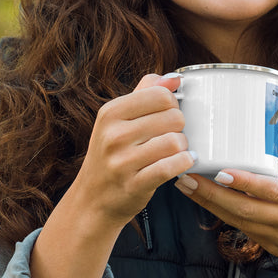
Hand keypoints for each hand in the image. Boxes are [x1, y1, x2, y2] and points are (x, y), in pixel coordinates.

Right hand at [72, 73, 195, 232]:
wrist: (93, 200)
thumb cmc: (112, 155)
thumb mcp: (118, 120)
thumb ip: (146, 93)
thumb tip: (174, 77)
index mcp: (110, 113)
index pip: (160, 95)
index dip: (172, 104)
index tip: (167, 115)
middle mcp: (113, 135)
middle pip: (173, 117)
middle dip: (180, 127)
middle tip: (172, 135)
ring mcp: (122, 162)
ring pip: (175, 141)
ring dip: (183, 147)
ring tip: (176, 151)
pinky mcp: (134, 185)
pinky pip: (171, 167)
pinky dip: (184, 163)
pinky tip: (183, 162)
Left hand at [174, 133, 277, 277]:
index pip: (269, 191)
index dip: (243, 181)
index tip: (220, 169)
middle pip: (242, 208)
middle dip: (210, 193)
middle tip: (185, 176)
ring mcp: (277, 237)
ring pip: (236, 220)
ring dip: (208, 203)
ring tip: (186, 185)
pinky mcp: (270, 246)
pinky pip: (242, 228)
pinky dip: (221, 214)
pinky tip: (205, 200)